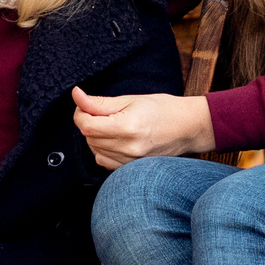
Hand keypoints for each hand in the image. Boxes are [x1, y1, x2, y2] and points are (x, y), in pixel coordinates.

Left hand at [72, 88, 215, 167]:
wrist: (188, 127)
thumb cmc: (163, 109)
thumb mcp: (130, 100)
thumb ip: (100, 102)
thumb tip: (76, 95)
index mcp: (127, 127)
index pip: (86, 125)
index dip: (80, 113)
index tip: (85, 104)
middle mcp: (128, 148)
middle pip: (89, 138)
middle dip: (88, 122)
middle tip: (100, 111)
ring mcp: (130, 161)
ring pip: (94, 150)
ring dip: (95, 136)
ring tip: (111, 124)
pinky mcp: (131, 168)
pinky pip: (104, 161)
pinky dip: (102, 150)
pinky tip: (114, 139)